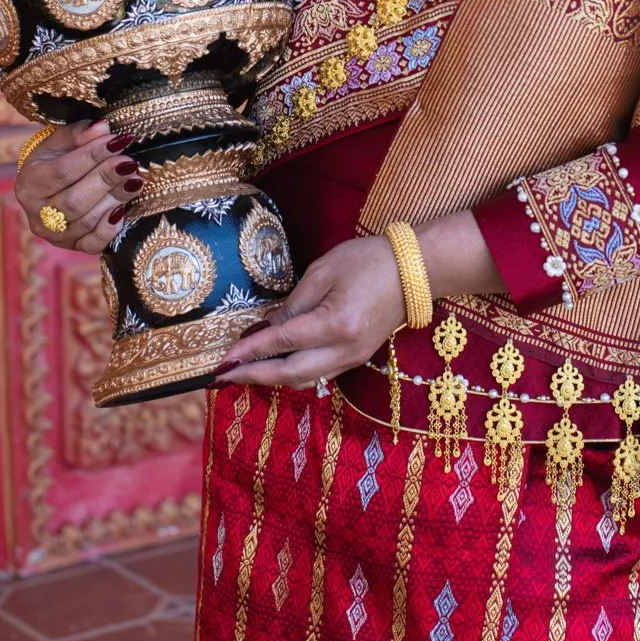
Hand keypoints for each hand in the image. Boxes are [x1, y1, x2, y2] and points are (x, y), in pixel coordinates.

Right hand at [15, 118, 142, 253]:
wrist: (50, 186)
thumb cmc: (56, 159)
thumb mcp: (60, 141)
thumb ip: (79, 133)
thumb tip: (102, 127)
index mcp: (29, 184)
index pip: (62, 172)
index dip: (92, 157)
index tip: (117, 141)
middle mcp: (37, 214)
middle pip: (74, 200)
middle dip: (105, 179)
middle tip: (129, 162)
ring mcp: (54, 235)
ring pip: (86, 221)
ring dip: (114, 198)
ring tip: (134, 179)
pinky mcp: (72, 247)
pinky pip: (93, 244)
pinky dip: (109, 228)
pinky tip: (123, 209)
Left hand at [214, 236, 405, 388]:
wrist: (415, 270)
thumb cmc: (368, 260)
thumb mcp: (324, 271)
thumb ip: (294, 304)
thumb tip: (269, 329)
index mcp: (335, 324)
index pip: (283, 343)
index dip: (251, 351)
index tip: (224, 358)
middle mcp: (344, 350)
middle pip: (291, 374)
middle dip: (255, 376)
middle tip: (225, 376)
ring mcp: (353, 358)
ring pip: (305, 379)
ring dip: (272, 379)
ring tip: (244, 374)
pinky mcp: (358, 357)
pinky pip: (320, 374)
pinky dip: (293, 374)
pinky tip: (276, 366)